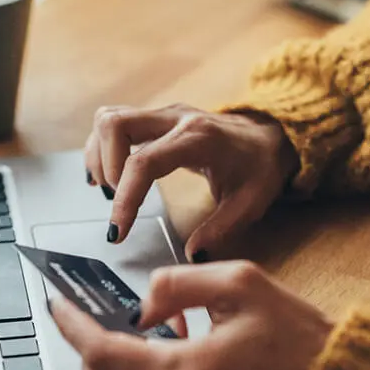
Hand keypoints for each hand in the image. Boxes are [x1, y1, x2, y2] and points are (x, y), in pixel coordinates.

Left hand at [49, 261, 333, 369]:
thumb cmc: (297, 335)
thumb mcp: (241, 283)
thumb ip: (178, 283)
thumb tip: (140, 306)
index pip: (103, 354)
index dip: (72, 327)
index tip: (57, 305)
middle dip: (83, 356)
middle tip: (88, 323)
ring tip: (140, 335)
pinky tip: (171, 356)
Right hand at [83, 104, 295, 260]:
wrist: (270, 136)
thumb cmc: (260, 167)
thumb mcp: (250, 203)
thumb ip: (221, 230)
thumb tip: (192, 254)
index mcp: (198, 139)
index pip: (144, 162)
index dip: (125, 198)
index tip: (118, 231)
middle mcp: (175, 118)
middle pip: (115, 124)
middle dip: (105, 167)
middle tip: (115, 200)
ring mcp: (163, 114)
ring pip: (109, 119)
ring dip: (99, 156)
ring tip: (111, 190)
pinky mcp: (155, 118)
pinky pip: (114, 122)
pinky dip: (102, 148)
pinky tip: (107, 176)